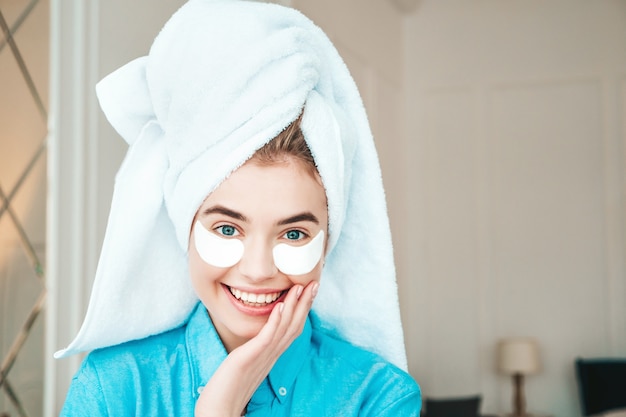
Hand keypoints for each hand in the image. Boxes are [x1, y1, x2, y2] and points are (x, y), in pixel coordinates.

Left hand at [194, 281, 318, 416]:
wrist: (221, 407)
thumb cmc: (230, 385)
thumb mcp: (248, 361)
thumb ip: (258, 348)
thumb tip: (261, 337)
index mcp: (272, 354)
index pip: (293, 328)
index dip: (303, 309)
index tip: (309, 291)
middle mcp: (272, 354)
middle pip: (295, 325)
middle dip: (305, 303)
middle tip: (315, 283)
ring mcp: (263, 356)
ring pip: (285, 328)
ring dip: (294, 306)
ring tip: (300, 287)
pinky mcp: (250, 357)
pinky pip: (267, 337)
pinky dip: (275, 320)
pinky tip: (280, 305)